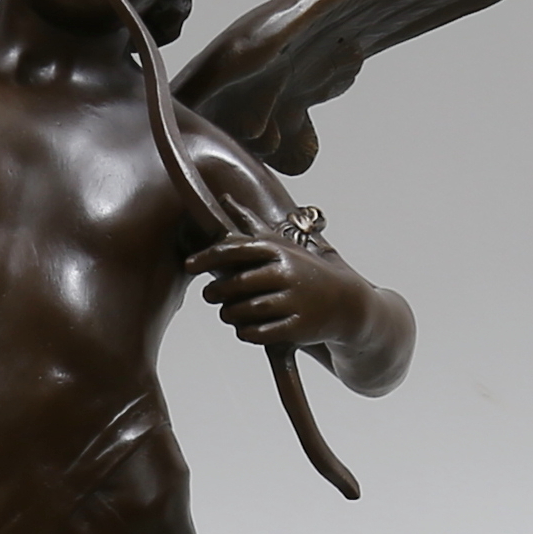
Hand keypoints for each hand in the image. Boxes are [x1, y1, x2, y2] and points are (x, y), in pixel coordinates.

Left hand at [187, 232, 362, 352]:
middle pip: (235, 284)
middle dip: (216, 292)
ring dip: (229, 314)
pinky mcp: (296, 328)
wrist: (345, 303)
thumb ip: (250, 224)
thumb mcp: (281, 244)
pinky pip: (257, 334)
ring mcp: (292, 301)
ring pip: (243, 311)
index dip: (207, 258)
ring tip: (229, 312)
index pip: (234, 250)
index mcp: (278, 250)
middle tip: (210, 296)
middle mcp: (285, 273)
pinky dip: (246, 332)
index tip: (188, 265)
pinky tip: (245, 328)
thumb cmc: (303, 270)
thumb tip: (225, 199)